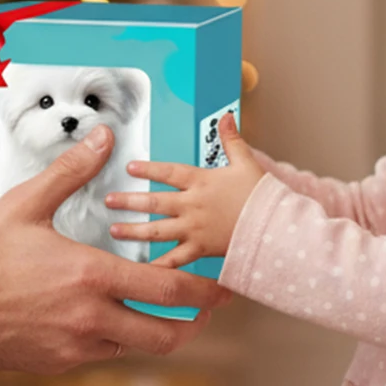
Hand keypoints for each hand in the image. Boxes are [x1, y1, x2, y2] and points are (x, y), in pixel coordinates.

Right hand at [0, 124, 231, 373]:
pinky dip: (114, 338)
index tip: (224, 287)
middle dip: (193, 324)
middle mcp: (91, 319)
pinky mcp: (58, 363)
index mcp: (91, 276)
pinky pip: (101, 354)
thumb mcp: (26, 204)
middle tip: (205, 309)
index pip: (169, 290)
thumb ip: (72, 172)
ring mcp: (75, 347)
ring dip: (151, 330)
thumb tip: (105, 138)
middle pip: (166, 335)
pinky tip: (108, 317)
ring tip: (157, 309)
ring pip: (134, 347)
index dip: (206, 291)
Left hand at [105, 110, 265, 268]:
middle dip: (129, 201)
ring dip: (134, 230)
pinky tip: (140, 269)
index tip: (129, 167)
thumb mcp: (246, 162)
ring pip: (158, 230)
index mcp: (201, 182)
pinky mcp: (202, 249)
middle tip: (109, 200)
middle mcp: (193, 205)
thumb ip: (231, 139)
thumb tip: (226, 116)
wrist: (276, 226)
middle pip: (154, 202)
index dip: (148, 169)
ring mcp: (195, 229)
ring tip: (115, 229)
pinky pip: (175, 260)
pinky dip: (158, 266)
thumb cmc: (261, 195)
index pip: (168, 172)